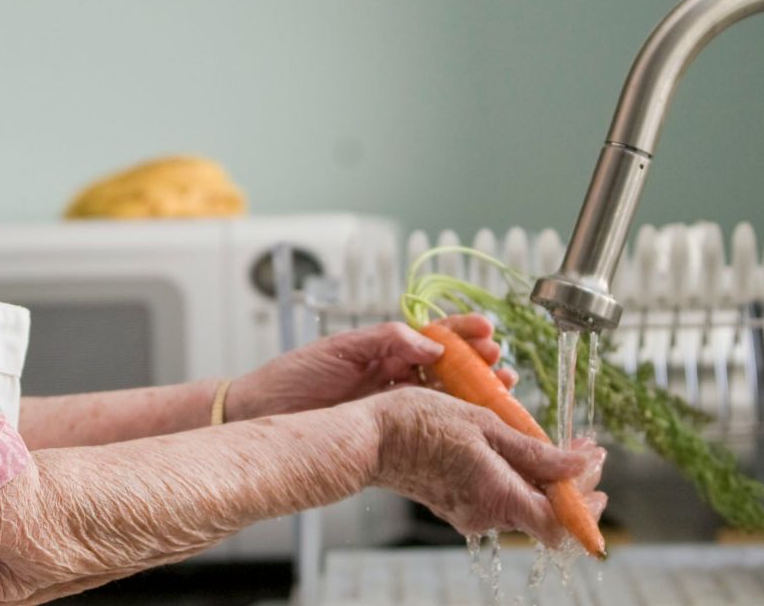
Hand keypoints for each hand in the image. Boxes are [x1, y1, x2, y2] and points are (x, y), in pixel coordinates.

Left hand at [224, 315, 515, 421]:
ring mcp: (392, 405)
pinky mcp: (387, 432)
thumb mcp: (339, 350)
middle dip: (479, 363)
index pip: (432, 335)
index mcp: (382, 349)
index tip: (487, 331)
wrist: (261, 415)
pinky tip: (474, 422)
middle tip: (501, 365)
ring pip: (445, 396)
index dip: (462, 332)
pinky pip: (427, 425)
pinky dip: (453, 422)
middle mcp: (392, 375)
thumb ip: (385, 341)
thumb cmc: (292, 378)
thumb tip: (430, 343)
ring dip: (475, 392)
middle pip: (448, 367)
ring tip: (502, 389)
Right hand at [366, 386, 607, 545]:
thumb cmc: (419, 423)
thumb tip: (579, 466)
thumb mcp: (484, 425)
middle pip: (545, 513)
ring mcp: (469, 512)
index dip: (586, 504)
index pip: (560, 524)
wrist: (369, 438)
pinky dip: (517, 477)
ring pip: (523, 503)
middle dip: (571, 483)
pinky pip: (499, 496)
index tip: (596, 468)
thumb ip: (534, 452)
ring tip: (552, 443)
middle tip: (582, 450)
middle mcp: (486, 514)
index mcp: (498, 496)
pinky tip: (516, 449)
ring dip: (544, 477)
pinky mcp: (457, 504)